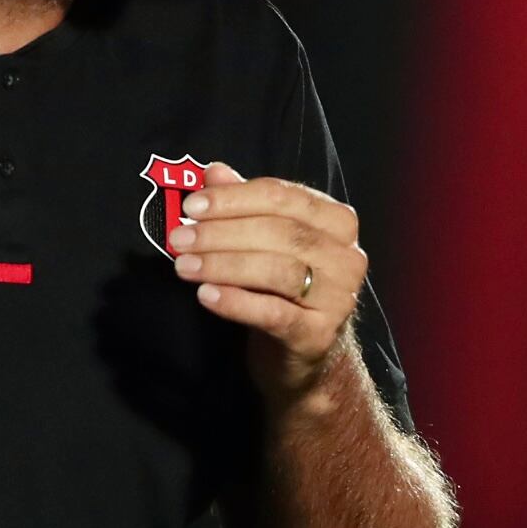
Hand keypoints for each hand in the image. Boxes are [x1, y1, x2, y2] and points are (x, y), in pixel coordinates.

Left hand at [167, 162, 367, 401]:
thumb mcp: (265, 242)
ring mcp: (338, 297)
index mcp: (337, 221)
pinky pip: (274, 313)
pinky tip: (206, 296)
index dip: (234, 199)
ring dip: (223, 265)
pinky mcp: (319, 335)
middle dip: (222, 233)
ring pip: (277, 270)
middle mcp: (347, 256)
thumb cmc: (281, 290)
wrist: (301, 355)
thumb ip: (245, 206)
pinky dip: (237, 302)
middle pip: (280, 232)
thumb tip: (214, 172)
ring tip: (183, 266)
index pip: (283, 197)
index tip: (191, 206)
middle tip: (179, 238)